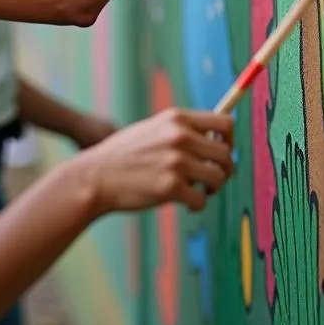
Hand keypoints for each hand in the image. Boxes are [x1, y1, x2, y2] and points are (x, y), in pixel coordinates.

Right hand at [78, 108, 233, 213]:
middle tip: (209, 180)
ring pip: (219, 177)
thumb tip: (214, 136)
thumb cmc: (123, 155)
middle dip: (223, 170)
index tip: (219, 152)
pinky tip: (185, 204)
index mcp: (176, 118)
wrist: (95, 177)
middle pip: (226, 153)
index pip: (225, 122)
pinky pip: (202, 200)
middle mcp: (179, 136)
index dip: (228, 140)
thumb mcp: (151, 129)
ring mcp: (176, 161)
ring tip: (196, 192)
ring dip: (212, 189)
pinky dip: (196, 206)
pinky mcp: (172, 186)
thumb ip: (179, 130)